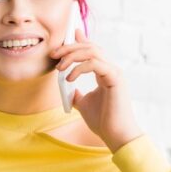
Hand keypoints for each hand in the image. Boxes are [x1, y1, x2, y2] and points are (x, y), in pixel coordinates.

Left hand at [51, 28, 143, 152]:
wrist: (115, 135)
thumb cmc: (103, 121)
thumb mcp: (84, 104)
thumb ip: (76, 94)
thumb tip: (68, 88)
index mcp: (105, 73)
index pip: (93, 51)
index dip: (81, 41)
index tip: (68, 36)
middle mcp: (111, 70)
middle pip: (90, 47)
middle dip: (70, 47)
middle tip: (54, 53)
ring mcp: (115, 72)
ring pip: (93, 52)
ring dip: (72, 55)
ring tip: (60, 67)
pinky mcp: (116, 78)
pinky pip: (95, 64)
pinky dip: (79, 68)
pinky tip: (70, 78)